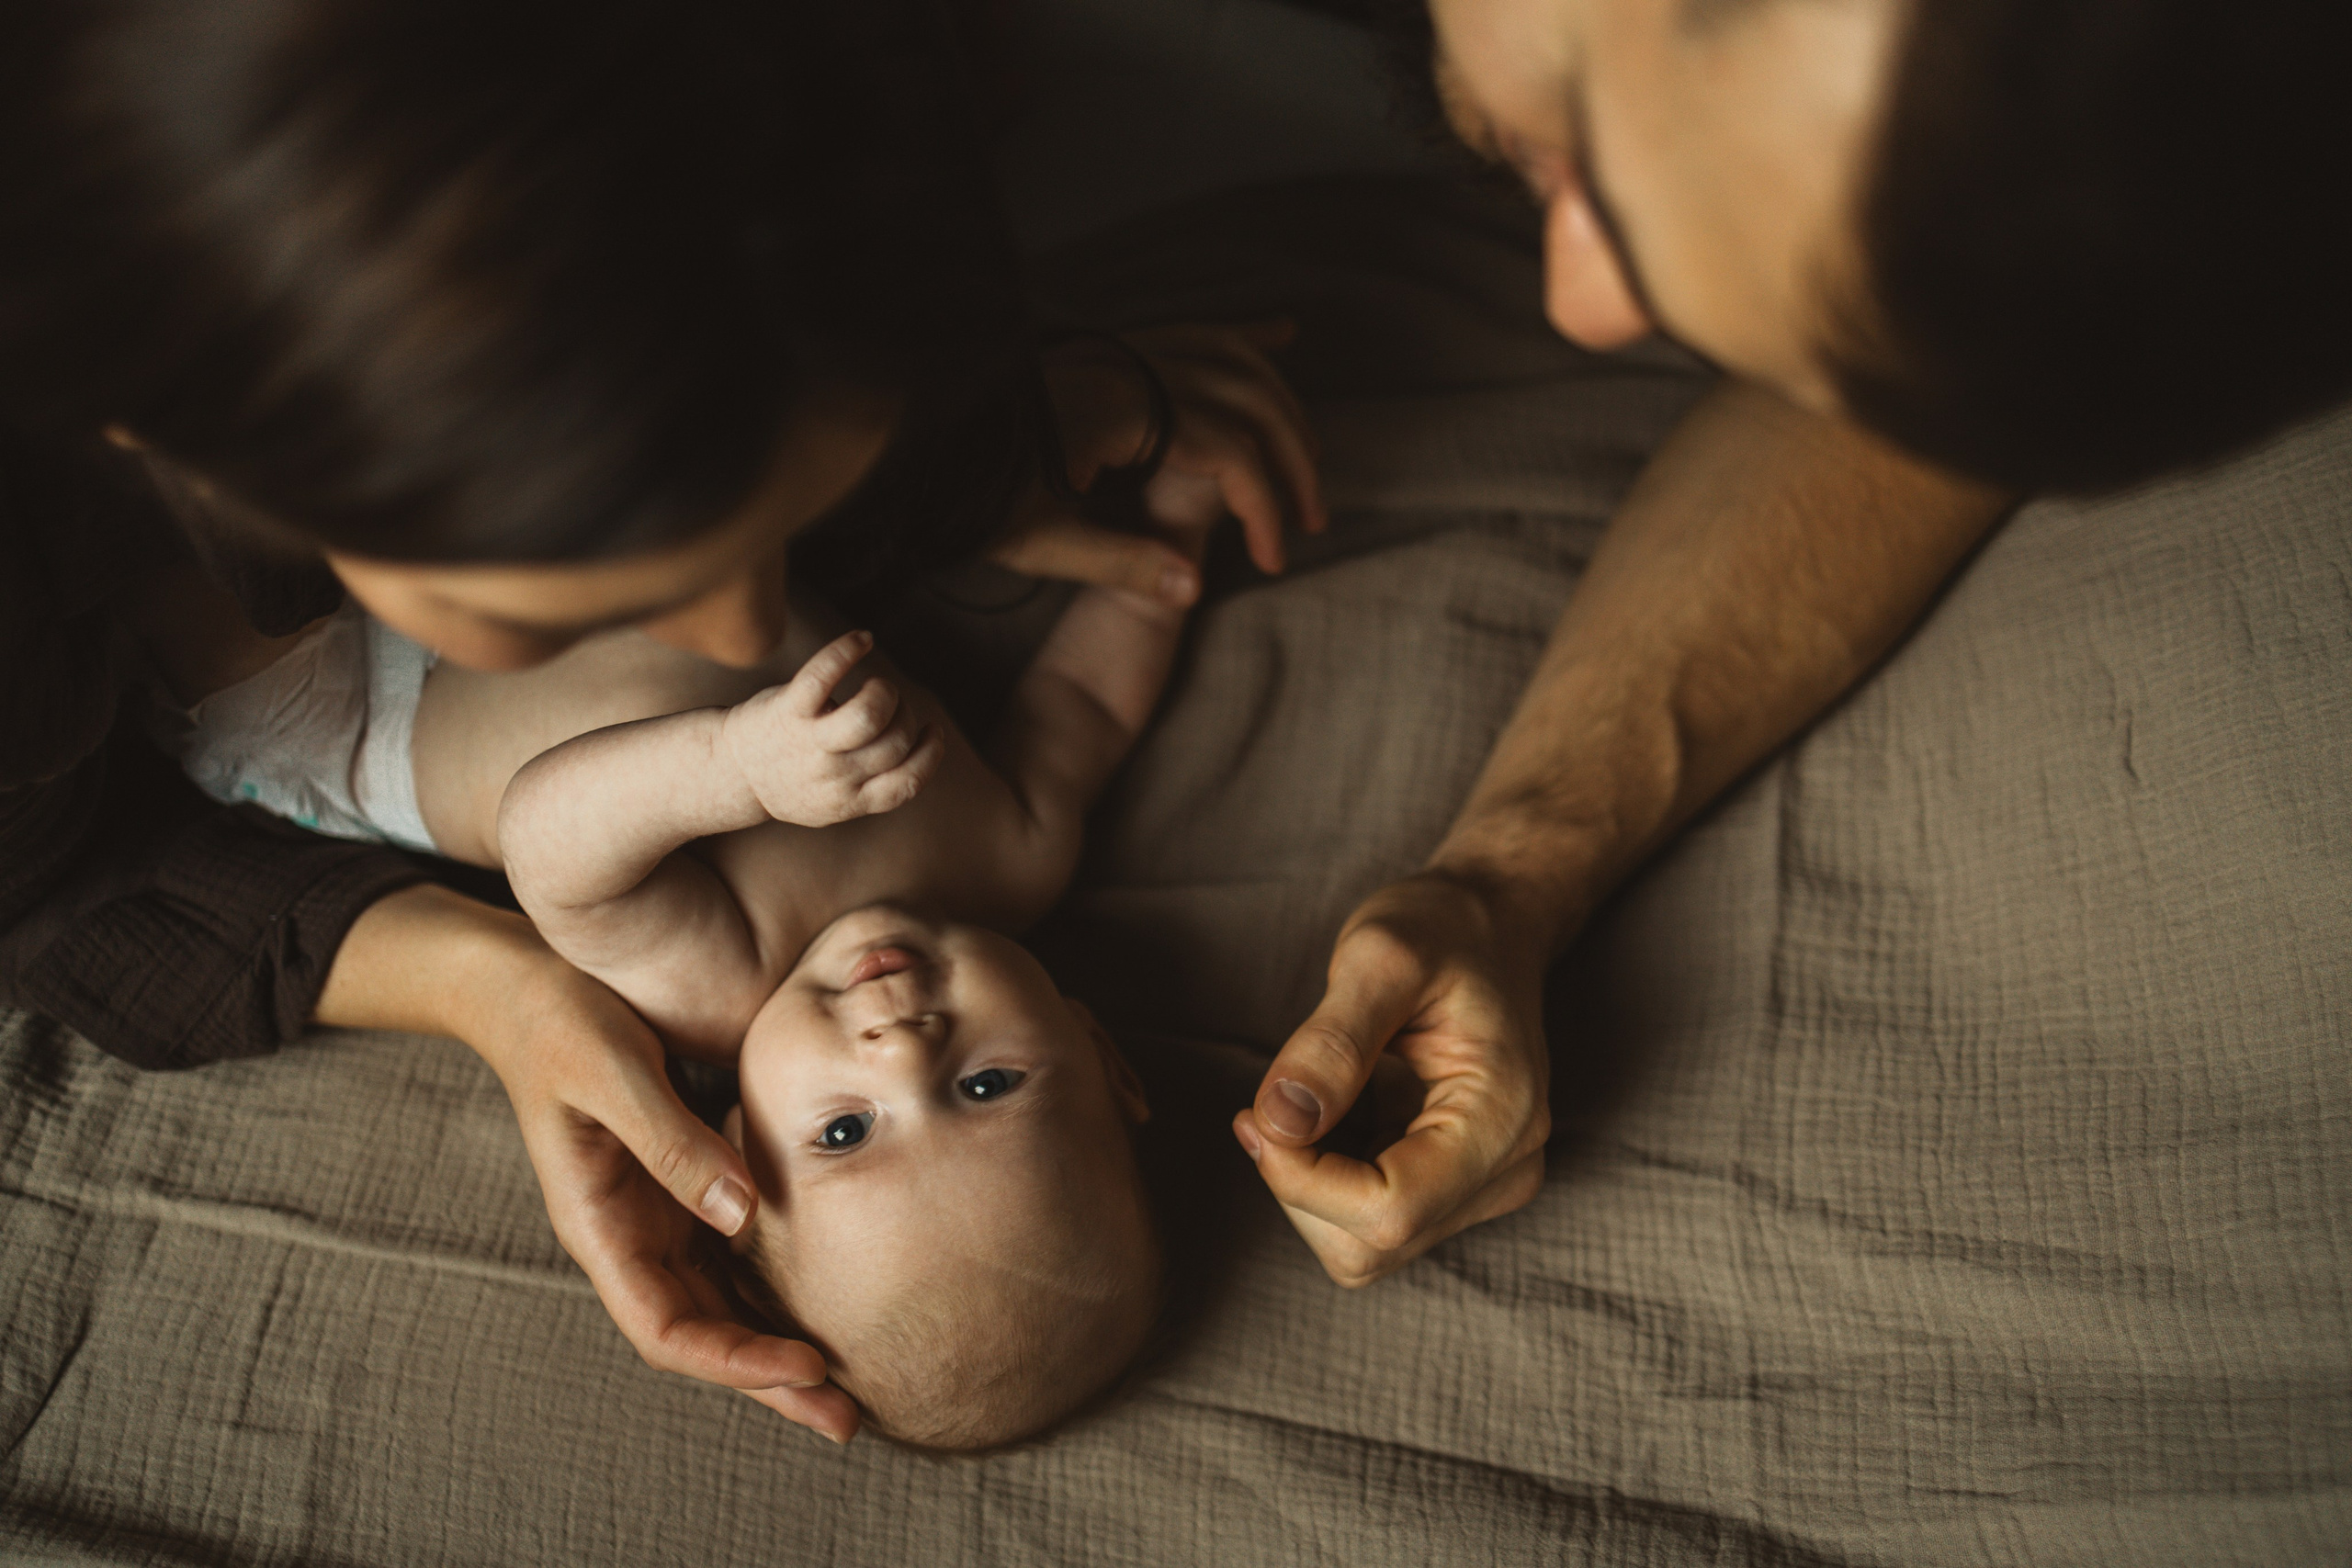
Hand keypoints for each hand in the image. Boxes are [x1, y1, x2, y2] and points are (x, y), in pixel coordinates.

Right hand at [317, 885, 861, 1439]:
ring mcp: (657, 1216)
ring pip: (723, 1304)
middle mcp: (631, 1236)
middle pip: (706, 1334)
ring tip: (851, 1384)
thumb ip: (670, 1140)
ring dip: (779, 1346)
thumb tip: (740, 1212)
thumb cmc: (562, 1020)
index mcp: (600, 1226)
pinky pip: (733, 1256)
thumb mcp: (612, 1069)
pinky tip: (824, 1303)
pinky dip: (775, 1289)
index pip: (668, 1328)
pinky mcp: (683, 1185)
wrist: (530, 984)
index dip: (736, 1360)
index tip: (806, 1369)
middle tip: (850, 1418)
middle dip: (772, 1382)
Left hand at [718, 630, 944, 825]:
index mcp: (848, 802)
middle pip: (893, 743)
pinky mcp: (787, 711)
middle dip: (904, 716)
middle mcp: (832, 777)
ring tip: (876, 685)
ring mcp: (808, 744)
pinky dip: (847, 650)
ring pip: (869, 715)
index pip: (905, 784)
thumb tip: (914, 744)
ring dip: (885, 692)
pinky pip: (823, 675)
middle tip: (889, 705)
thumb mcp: (830, 799)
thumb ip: (868, 785)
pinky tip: (863, 639)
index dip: (929, 754)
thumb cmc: (789, 777)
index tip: (931, 730)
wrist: (728, 772)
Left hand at [991, 321, 1328, 605]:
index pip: (1230, 455)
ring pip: (1235, 358)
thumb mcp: (1037, 541)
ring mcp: (1123, 350)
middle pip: (1251, 401)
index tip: (1274, 559)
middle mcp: (1131, 369)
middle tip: (1311, 519)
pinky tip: (1283, 332)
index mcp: (1120, 414)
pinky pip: (1195, 330)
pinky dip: (1243, 336)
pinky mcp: (1112, 348)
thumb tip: (1195, 587)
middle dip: (1293, 460)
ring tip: (1309, 457)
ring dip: (1282, 405)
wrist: (910, 431)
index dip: (1265, 509)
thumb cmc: (964, 489)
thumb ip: (1120, 562)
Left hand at [1234, 873, 1552, 1286]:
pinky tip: (1333, 1107)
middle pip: (1369, 1246)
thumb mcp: (1382, 957)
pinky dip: (1324, 1173)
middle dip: (1298, 1185)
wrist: (1489, 926)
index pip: (1389, 1214)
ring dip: (1308, 1181)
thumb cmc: (1443, 930)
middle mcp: (1503, 1172)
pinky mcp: (1450, 1186)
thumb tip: (1277, 1122)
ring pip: (1361, 1246)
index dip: (1302, 1181)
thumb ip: (1331, 1043)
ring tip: (1309, 1094)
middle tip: (1269, 1104)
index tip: (1258, 1114)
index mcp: (1501, 1121)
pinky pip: (1364, 1217)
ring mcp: (1481, 1187)